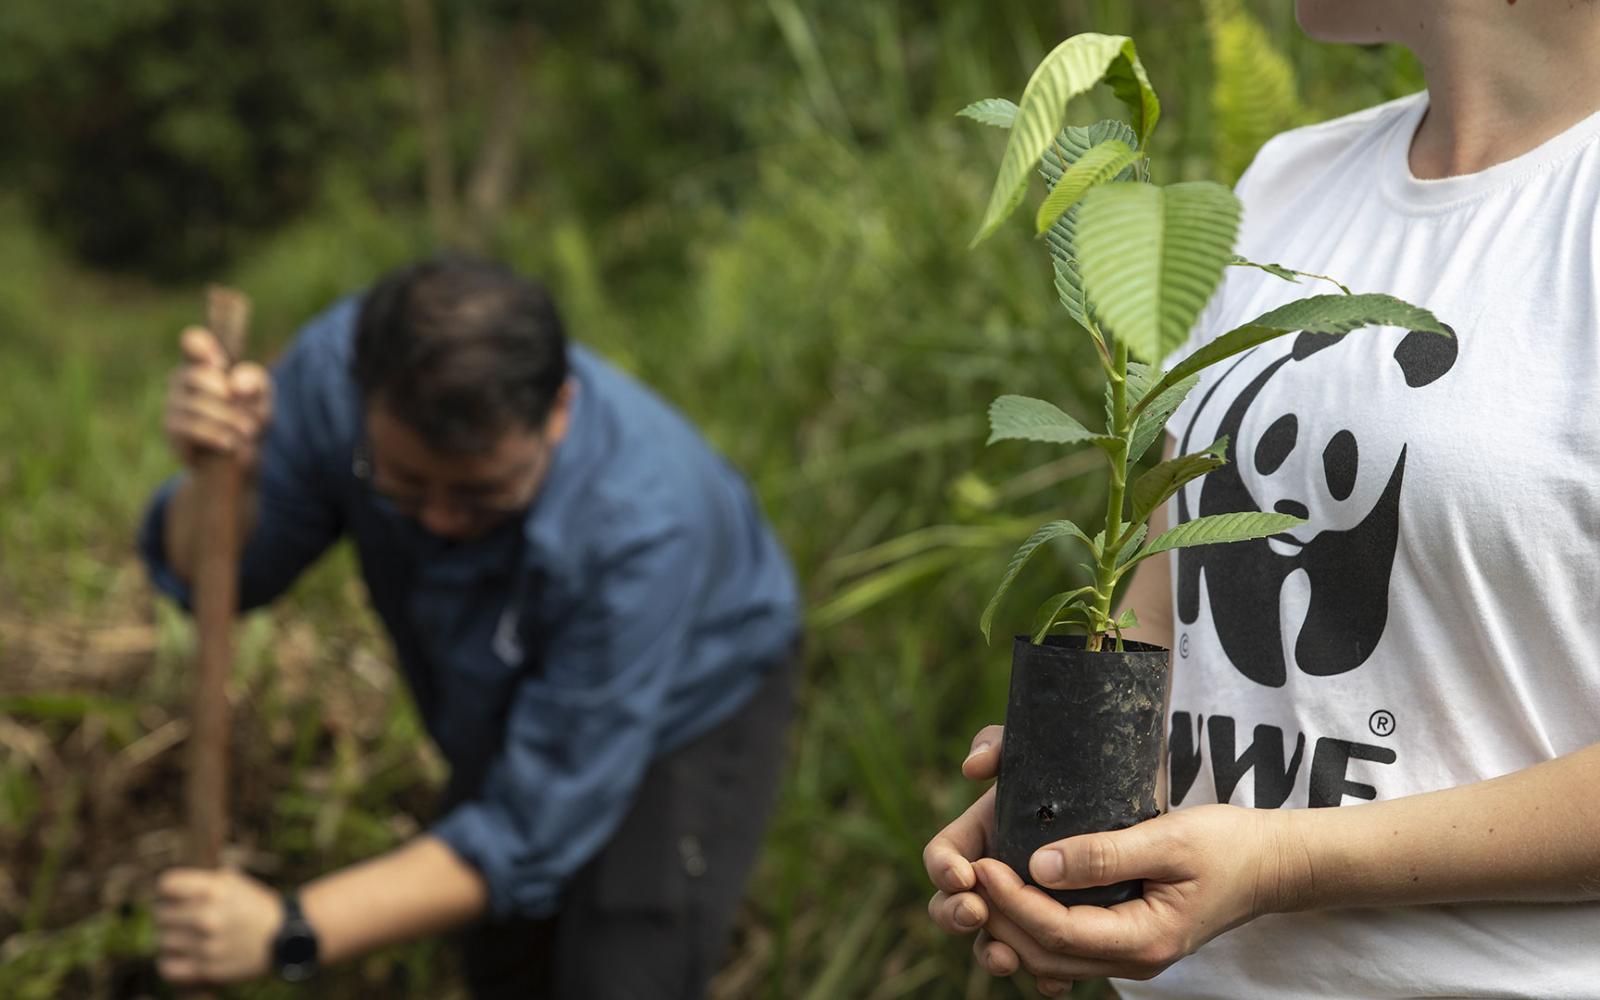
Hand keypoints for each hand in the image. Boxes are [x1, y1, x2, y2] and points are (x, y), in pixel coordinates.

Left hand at [155, 867, 283, 984]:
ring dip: (171, 937)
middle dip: (169, 913)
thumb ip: (204, 881)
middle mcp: (207, 916)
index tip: (173, 894)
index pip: (166, 884)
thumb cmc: (256, 906)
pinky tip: (180, 954)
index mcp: (214, 889)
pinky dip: (169, 961)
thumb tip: (170, 886)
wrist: (285, 937)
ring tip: (183, 936)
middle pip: (160, 913)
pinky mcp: (207, 969)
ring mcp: (206, 945)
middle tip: (179, 916)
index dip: (168, 889)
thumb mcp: (236, 882)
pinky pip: (168, 967)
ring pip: (163, 940)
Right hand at [163, 326, 271, 472]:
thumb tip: (235, 382)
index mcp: (205, 362)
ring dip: (230, 420)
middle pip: (198, 376)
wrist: (239, 457)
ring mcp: (173, 402)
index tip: (220, 364)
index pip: (192, 341)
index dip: (201, 346)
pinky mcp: (171, 426)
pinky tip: (230, 443)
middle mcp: (183, 378)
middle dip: (229, 398)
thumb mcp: (262, 398)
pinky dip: (216, 435)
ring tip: (248, 432)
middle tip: (251, 416)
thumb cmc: (249, 418)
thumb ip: (256, 382)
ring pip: (198, 404)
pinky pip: (192, 426)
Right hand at [927, 726, 1063, 987]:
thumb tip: (973, 768)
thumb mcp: (1047, 747)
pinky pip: (1042, 965)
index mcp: (982, 833)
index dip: (943, 868)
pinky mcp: (1059, 929)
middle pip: (950, 905)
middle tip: (976, 911)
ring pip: (992, 942)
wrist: (1143, 802)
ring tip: (1008, 959)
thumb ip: (1004, 746)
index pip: (943, 856)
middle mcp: (995, 872)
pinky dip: (1043, 976)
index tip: (963, 874)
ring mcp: (1023, 904)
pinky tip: (1059, 980)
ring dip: (992, 953)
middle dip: (953, 914)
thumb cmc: (1086, 768)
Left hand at [965, 804, 1295, 986]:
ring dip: (1011, 926)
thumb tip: (1039, 862)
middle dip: (1000, 917)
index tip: (981, 863)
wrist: (1269, 865)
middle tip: (966, 874)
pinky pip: (1067, 949)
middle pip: (1045, 954)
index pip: (1057, 932)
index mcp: (1144, 939)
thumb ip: (1106, 852)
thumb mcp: (1169, 839)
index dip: (1012, 900)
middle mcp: (1133, 961)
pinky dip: (1033, 927)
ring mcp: (1129, 957)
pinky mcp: (1125, 941)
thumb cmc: (1226, 845)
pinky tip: (1014, 896)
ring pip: (1051, 959)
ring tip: (980, 884)